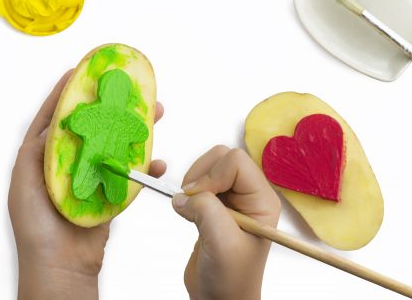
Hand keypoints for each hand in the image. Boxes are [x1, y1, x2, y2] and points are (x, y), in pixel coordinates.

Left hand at [8, 70, 166, 299]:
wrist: (59, 267)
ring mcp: (90, 177)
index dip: (66, 93)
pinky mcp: (108, 194)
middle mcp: (66, 163)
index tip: (79, 71)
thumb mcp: (25, 182)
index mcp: (42, 158)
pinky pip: (128, 174)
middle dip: (109, 106)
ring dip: (133, 130)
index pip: (54, 117)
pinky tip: (156, 160)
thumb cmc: (35, 228)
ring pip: (114, 145)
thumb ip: (37, 151)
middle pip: (91, 126)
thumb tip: (54, 123)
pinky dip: (144, 167)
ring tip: (153, 114)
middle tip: (128, 89)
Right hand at [172, 146, 280, 299]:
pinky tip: (189, 214)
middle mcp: (249, 195)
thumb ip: (206, 210)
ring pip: (207, 168)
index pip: (236, 161)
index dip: (212, 175)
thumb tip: (183, 195)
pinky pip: (197, 183)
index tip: (199, 198)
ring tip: (190, 210)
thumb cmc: (231, 278)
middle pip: (221, 158)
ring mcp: (230, 200)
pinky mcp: (213, 206)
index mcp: (262, 200)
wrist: (220, 298)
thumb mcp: (221, 242)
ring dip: (192, 184)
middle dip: (200, 175)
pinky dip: (187, 194)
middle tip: (191, 201)